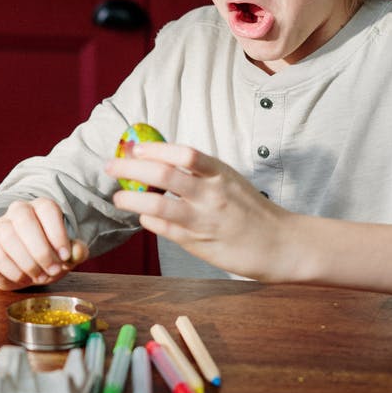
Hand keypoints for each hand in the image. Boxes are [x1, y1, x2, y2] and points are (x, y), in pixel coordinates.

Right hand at [0, 198, 89, 289]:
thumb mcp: (66, 254)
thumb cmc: (48, 255)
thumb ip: (76, 251)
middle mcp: (18, 211)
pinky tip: (25, 278)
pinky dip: (14, 271)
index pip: (47, 209)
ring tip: (41, 277)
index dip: (57, 232)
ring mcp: (0, 227)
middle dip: (42, 250)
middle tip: (54, 270)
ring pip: (8, 237)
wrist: (24, 268)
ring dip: (28, 262)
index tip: (65, 256)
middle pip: (25, 220)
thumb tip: (78, 251)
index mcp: (40, 207)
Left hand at [105, 142, 294, 281]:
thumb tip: (158, 161)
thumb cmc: (251, 210)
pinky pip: (164, 228)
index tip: (133, 148)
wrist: (281, 244)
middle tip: (111, 167)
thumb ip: (200, 172)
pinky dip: (148, 220)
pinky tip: (144, 216)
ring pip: (156, 204)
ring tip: (119, 197)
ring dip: (131, 199)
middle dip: (130, 168)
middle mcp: (211, 193)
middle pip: (163, 174)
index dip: (153, 148)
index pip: (183, 153)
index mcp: (220, 173)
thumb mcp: (229, 181)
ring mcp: (203, 219)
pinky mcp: (198, 243)